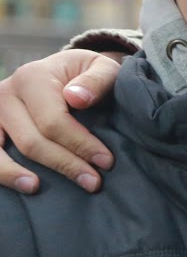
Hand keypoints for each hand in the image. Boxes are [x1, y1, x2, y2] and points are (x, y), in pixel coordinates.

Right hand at [0, 51, 122, 193]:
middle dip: (64, 164)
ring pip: (0, 152)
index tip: (106, 162)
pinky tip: (16, 183)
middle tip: (93, 183)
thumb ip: (96, 80)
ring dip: (17, 174)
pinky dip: (0, 171)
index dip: (80, 145)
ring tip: (36, 188)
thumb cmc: (86, 74)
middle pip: (31, 140)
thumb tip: (78, 98)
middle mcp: (5, 93)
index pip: (53, 121)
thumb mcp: (102, 68)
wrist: (62, 72)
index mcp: (32, 77)